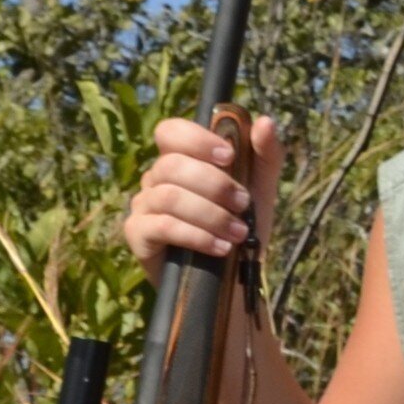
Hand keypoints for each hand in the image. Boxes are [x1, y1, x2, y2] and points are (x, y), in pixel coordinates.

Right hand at [125, 112, 282, 277]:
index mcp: (181, 161)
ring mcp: (143, 206)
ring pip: (169, 196)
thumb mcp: (261, 191)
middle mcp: (156, 179)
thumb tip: (264, 121)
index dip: (196, 139)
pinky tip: (220, 247)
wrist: (231, 282)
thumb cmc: (242, 228)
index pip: (170, 132)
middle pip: (172, 165)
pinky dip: (197, 234)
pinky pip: (162, 225)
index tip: (229, 156)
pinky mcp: (138, 234)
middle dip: (215, 184)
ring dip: (211, 214)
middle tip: (243, 205)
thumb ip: (266, 156)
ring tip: (238, 233)